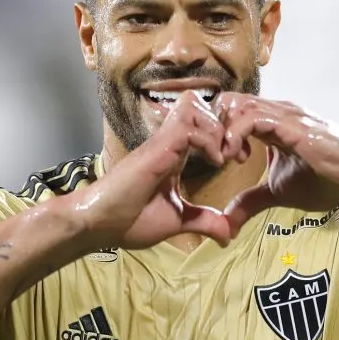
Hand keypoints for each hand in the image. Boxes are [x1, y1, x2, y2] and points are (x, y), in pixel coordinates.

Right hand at [71, 91, 231, 248]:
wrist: (99, 224)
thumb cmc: (130, 220)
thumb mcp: (177, 220)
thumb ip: (203, 221)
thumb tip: (227, 235)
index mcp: (175, 153)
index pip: (203, 122)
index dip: (226, 133)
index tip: (239, 159)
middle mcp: (169, 141)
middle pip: (201, 104)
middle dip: (226, 123)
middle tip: (237, 153)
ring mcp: (162, 142)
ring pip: (196, 107)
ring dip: (217, 128)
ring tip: (224, 156)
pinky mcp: (157, 148)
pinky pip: (189, 127)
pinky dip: (209, 140)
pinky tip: (215, 162)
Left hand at [217, 93, 338, 236]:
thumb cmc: (328, 180)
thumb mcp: (278, 193)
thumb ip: (250, 202)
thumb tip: (227, 224)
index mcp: (269, 122)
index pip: (230, 110)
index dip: (215, 132)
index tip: (217, 160)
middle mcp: (274, 112)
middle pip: (227, 101)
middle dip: (211, 128)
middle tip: (215, 157)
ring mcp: (283, 114)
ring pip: (236, 104)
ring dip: (220, 131)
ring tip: (224, 159)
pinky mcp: (291, 124)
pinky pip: (252, 118)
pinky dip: (234, 134)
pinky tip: (235, 157)